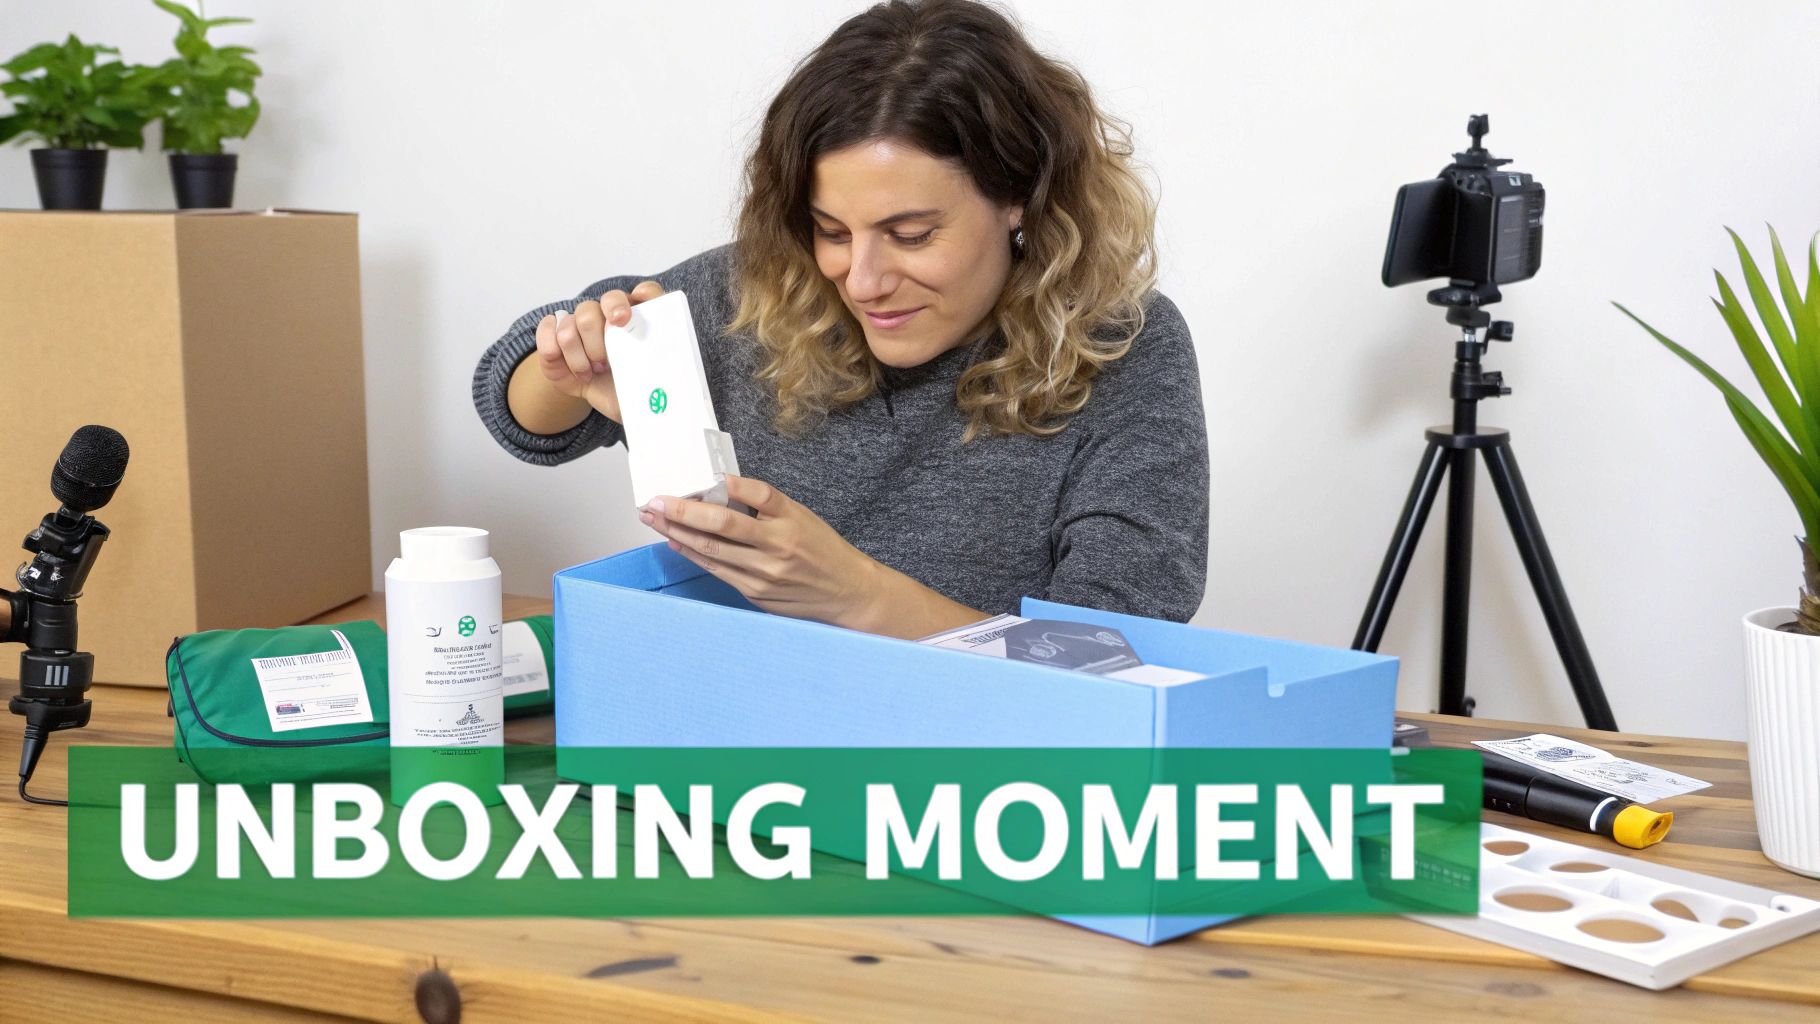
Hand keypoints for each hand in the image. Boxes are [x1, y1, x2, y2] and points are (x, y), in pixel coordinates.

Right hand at [533, 280, 664, 423]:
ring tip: (591, 372)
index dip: (633, 300)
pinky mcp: (556, 336)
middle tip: (606, 365)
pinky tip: (571, 369)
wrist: (610, 401)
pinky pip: (547, 330)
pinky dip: (555, 352)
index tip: (623, 320)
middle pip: (592, 310)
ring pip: (569, 327)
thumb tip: (661, 370)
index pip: (643, 292)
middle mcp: (610, 314)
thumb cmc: (633, 389)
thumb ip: (658, 368)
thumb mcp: (652, 383)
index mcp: (640, 317)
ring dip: (579, 358)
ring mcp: (582, 323)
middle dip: (596, 344)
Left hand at [640, 474, 883, 627]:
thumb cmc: (821, 550)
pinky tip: (675, 541)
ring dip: (677, 532)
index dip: (728, 483)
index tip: (702, 475)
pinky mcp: (754, 592)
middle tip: (656, 500)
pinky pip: (716, 569)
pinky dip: (692, 554)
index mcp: (792, 520)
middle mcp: (778, 546)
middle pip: (723, 525)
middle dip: (683, 511)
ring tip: (653, 518)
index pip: (758, 494)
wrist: (845, 593)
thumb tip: (719, 491)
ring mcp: (764, 573)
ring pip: (711, 550)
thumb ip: (765, 507)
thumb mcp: (802, 517)